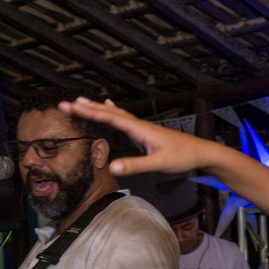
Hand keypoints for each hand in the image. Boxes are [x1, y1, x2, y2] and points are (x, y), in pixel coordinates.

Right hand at [57, 98, 222, 176]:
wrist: (202, 152)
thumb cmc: (183, 157)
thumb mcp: (159, 164)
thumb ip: (136, 165)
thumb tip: (112, 166)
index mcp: (140, 130)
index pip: (110, 118)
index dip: (89, 112)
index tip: (70, 106)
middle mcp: (140, 125)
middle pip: (110, 112)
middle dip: (87, 108)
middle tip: (66, 103)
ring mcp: (144, 127)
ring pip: (117, 113)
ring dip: (98, 108)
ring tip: (81, 101)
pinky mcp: (147, 132)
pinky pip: (125, 118)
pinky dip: (114, 111)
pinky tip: (111, 106)